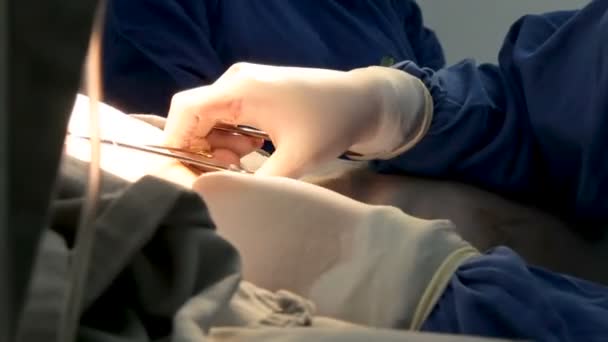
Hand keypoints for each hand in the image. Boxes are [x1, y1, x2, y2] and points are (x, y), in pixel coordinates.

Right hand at [165, 62, 431, 177]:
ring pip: (212, 119)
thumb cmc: (331, 123)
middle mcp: (236, 81)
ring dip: (221, 144)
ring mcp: (246, 84)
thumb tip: (226, 200)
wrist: (363, 101)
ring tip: (249, 159)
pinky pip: (229, 116)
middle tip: (231, 170)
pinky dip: (234, 136)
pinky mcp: (256, 91)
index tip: (185, 173)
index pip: (186, 111)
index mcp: (240, 89)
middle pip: (196, 117)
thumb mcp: (296, 160)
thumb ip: (257, 182)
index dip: (176, 141)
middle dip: (204, 148)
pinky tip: (255, 149)